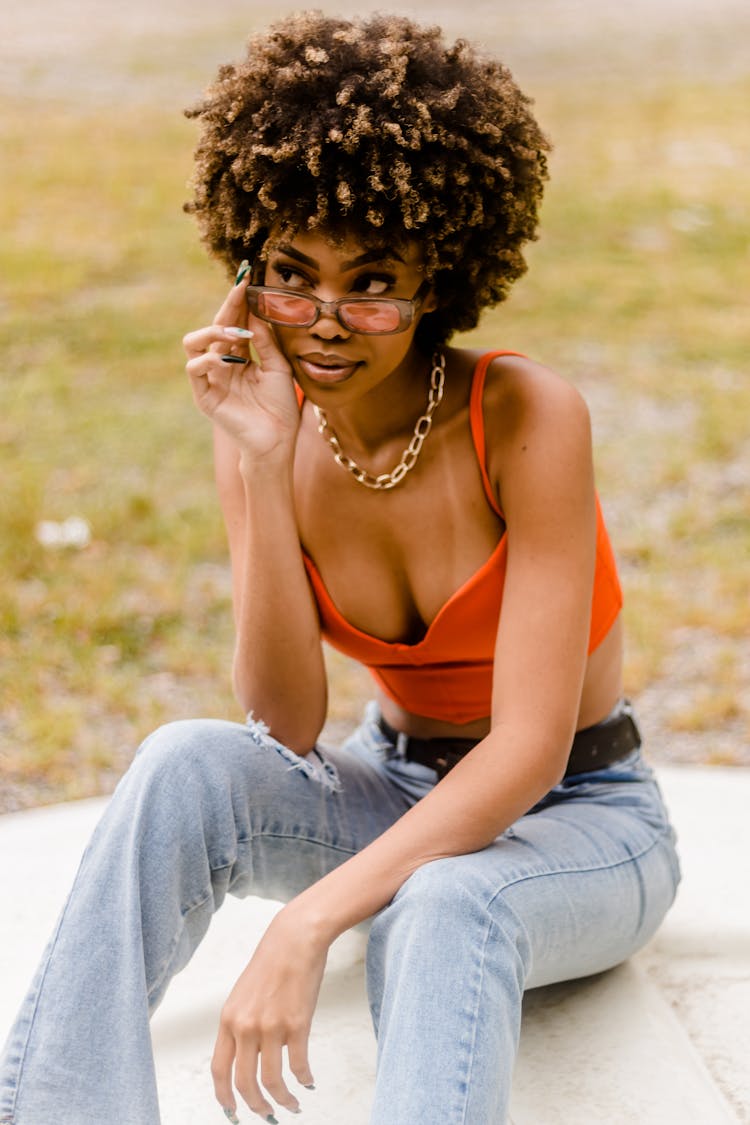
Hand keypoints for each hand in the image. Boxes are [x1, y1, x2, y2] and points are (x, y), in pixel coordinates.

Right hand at [183, 276, 299, 462]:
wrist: (278, 440)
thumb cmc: (281, 407)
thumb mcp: (278, 367)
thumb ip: (265, 341)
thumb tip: (257, 311)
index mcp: (240, 355)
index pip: (233, 322)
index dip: (238, 301)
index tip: (246, 278)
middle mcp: (221, 363)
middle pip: (213, 326)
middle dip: (226, 308)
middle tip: (241, 293)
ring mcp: (210, 379)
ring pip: (193, 343)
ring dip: (213, 332)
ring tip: (236, 334)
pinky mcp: (204, 396)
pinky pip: (193, 369)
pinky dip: (209, 359)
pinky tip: (228, 359)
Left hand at [212, 908, 327, 1120]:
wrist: (294, 940)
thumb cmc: (272, 963)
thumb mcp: (244, 995)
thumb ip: (242, 1026)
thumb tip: (251, 1058)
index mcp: (229, 1019)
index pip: (219, 1070)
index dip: (225, 1097)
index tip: (233, 1112)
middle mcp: (246, 1026)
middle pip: (245, 1082)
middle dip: (256, 1105)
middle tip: (266, 1114)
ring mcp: (271, 1026)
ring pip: (272, 1081)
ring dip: (282, 1100)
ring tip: (291, 1105)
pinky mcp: (297, 1024)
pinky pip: (299, 1065)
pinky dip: (303, 1079)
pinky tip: (307, 1082)